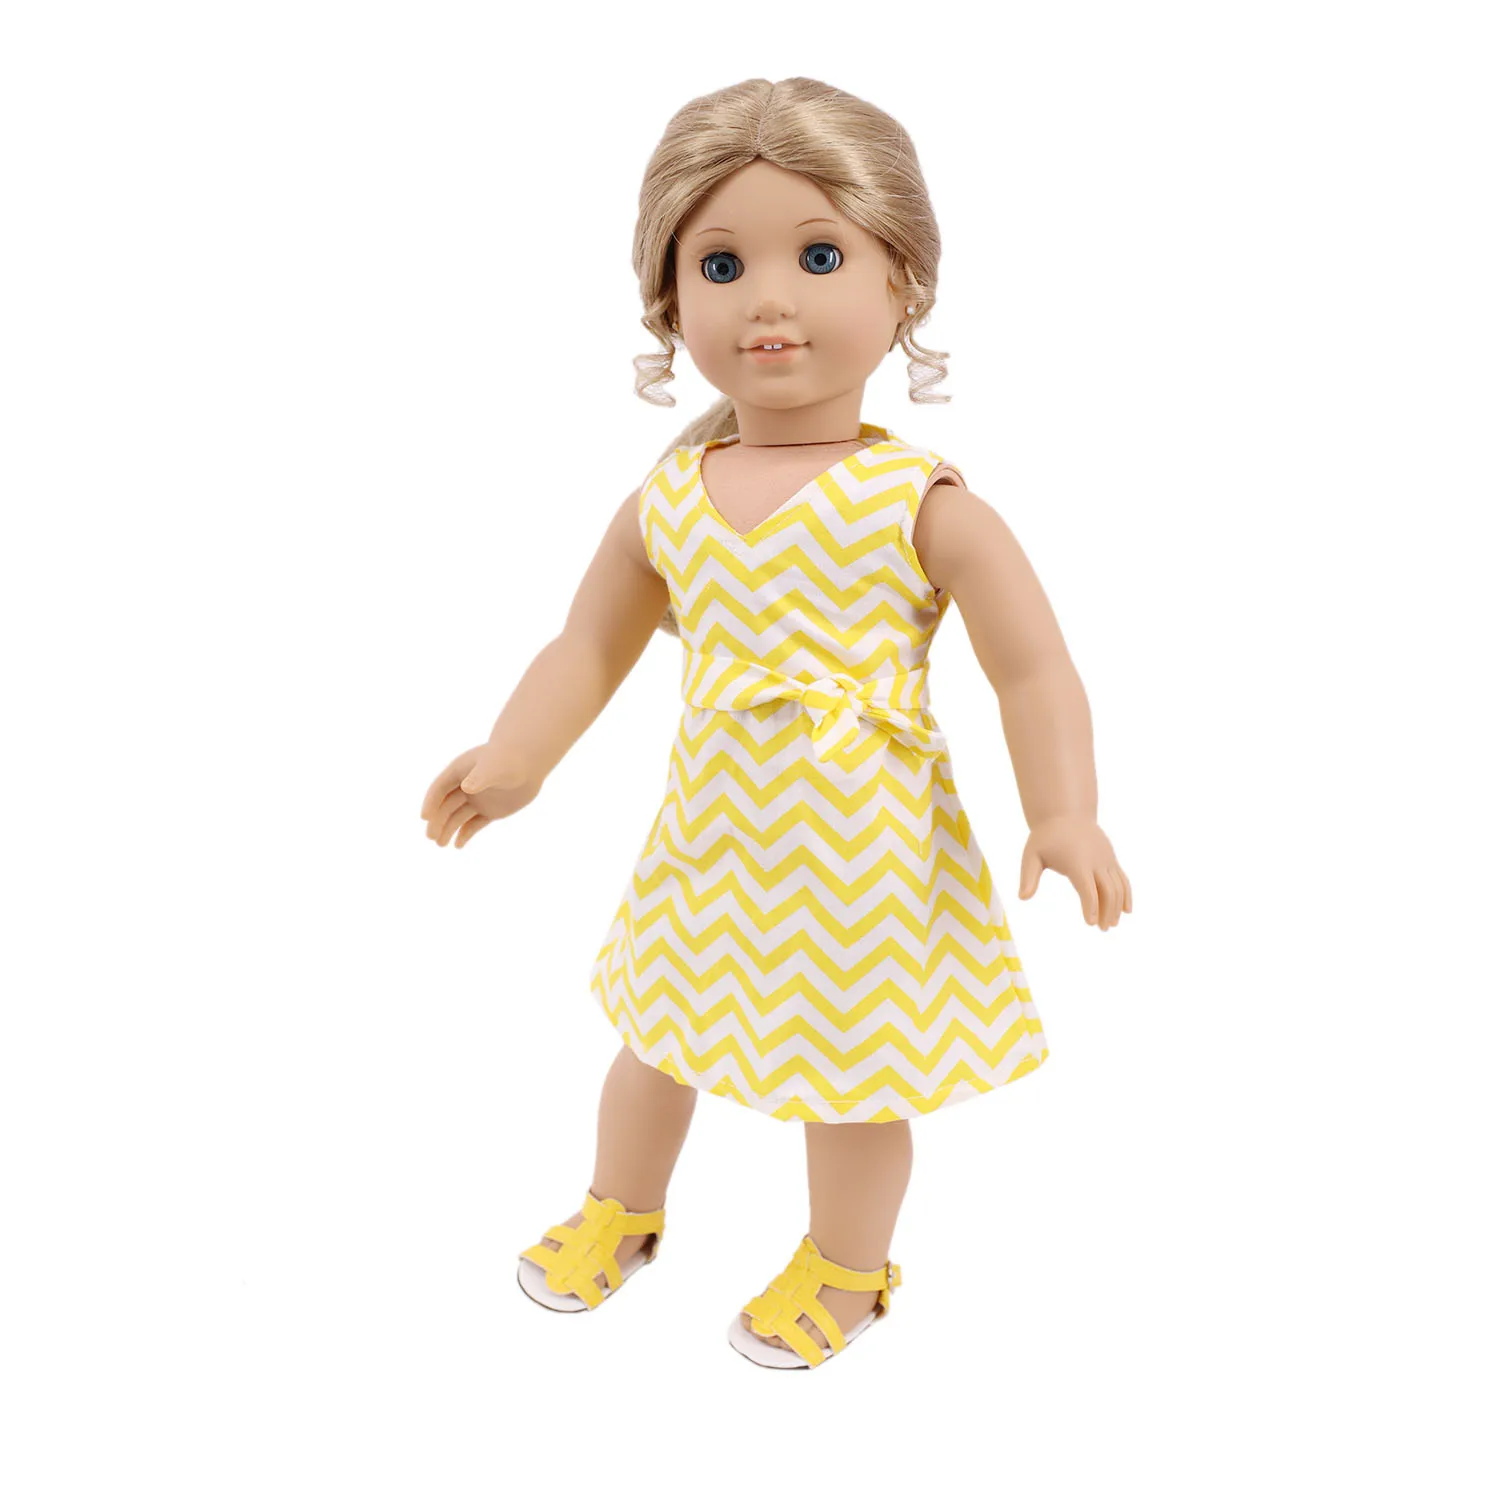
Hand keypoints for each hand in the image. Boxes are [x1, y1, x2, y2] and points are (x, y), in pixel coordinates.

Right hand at [420, 743, 541, 847]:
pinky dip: (466, 835)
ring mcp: (477, 800)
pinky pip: (474, 825)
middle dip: (438, 821)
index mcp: (459, 772)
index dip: (431, 802)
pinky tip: (458, 845)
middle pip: (446, 806)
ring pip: (458, 818)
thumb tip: (466, 788)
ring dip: (448, 830)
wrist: (530, 764)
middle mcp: (465, 787)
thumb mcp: (493, 767)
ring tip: (441, 844)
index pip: (439, 789)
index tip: (425, 817)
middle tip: (431, 837)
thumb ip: (479, 778)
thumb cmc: (509, 760)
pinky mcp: (490, 811)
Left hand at [1018, 816, 1131, 928]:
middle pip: (1108, 890)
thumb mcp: (1031, 855)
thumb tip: (1022, 897)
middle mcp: (1096, 861)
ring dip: (1117, 907)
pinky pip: (1123, 879)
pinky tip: (1126, 910)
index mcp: (1077, 862)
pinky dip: (1126, 894)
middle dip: (1106, 911)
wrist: (1066, 814)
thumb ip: (1028, 877)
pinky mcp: (1111, 859)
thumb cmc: (1045, 838)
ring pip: (1118, 886)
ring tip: (1110, 924)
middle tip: (1102, 929)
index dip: (1090, 906)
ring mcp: (1106, 859)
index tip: (1090, 923)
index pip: (1088, 888)